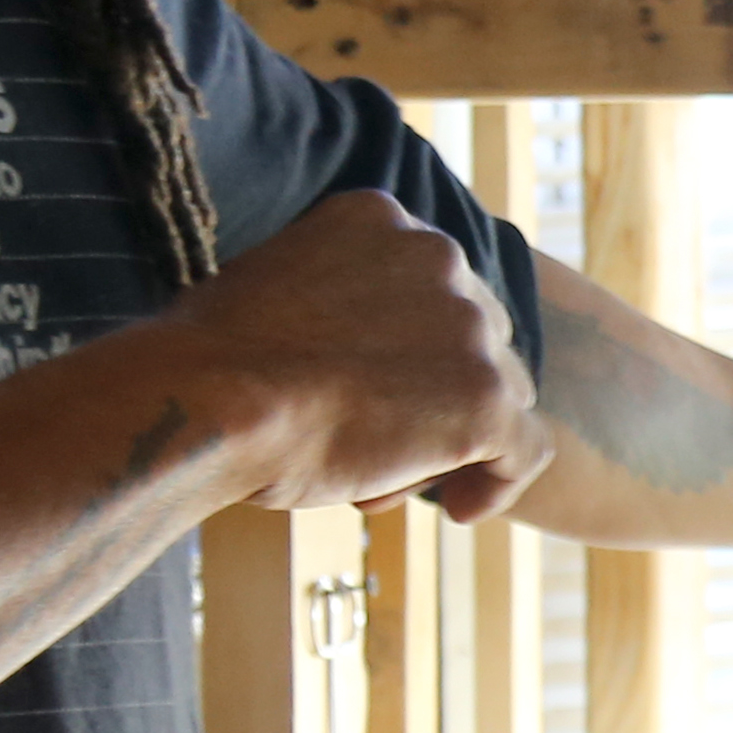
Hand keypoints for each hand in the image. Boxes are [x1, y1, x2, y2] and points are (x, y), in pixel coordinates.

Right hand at [157, 190, 546, 519]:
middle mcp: (437, 256)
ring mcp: (468, 326)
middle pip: (466, 342)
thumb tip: (341, 361)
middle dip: (426, 398)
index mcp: (380, 220)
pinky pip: (525, 448)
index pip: (425, 291)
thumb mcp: (266, 297)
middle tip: (362, 451)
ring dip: (445, 444)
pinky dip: (500, 482)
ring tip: (374, 488)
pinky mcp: (485, 396)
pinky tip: (464, 512)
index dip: (401, 353)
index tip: (358, 394)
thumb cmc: (207, 364)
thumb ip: (326, 307)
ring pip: (493, 395)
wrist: (209, 396)